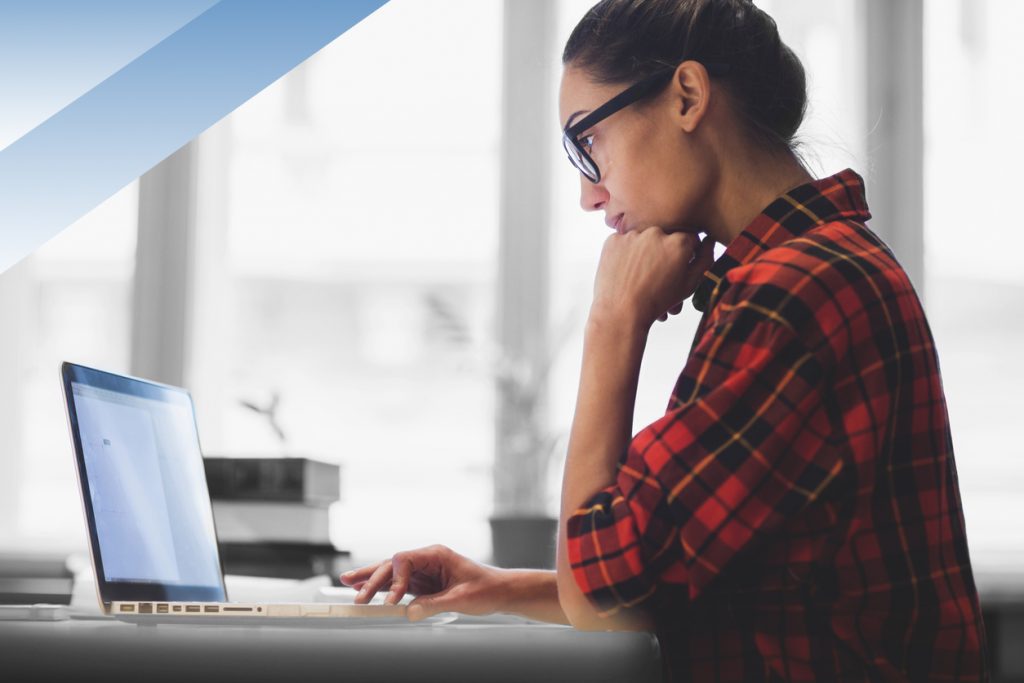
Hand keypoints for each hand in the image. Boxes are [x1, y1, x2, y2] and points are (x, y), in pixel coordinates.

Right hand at [339, 544, 507, 621]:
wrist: (500, 591)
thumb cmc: (486, 589)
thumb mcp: (461, 598)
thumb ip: (434, 604)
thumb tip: (410, 612)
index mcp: (436, 554)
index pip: (404, 560)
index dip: (394, 579)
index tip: (391, 600)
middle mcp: (426, 559)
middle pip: (392, 565)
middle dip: (372, 577)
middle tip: (353, 590)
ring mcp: (423, 571)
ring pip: (391, 573)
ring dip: (371, 580)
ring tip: (347, 583)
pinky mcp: (423, 584)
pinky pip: (397, 586)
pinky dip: (382, 589)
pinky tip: (365, 591)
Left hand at [591, 229, 715, 328]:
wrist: (621, 313)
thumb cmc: (657, 301)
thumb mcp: (689, 284)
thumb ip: (705, 259)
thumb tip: (709, 240)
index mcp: (679, 242)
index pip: (689, 239)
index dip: (685, 255)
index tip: (677, 268)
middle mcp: (657, 232)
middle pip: (665, 237)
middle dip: (664, 253)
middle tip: (658, 276)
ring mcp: (633, 234)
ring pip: (643, 239)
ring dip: (644, 253)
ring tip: (641, 277)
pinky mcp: (613, 240)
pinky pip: (624, 242)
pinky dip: (625, 254)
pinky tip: (626, 272)